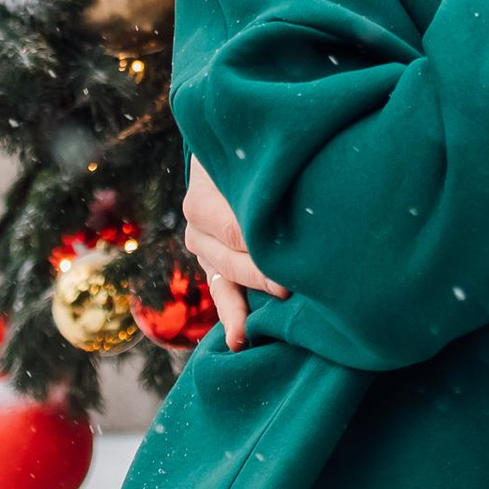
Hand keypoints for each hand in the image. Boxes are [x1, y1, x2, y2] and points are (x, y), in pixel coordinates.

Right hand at [183, 156, 286, 352]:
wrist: (231, 151)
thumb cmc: (249, 148)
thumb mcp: (247, 152)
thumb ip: (260, 163)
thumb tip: (290, 163)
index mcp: (202, 199)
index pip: (233, 228)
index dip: (260, 243)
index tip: (288, 257)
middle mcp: (198, 227)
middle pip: (232, 257)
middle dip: (261, 274)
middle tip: (289, 288)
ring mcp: (204, 250)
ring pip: (225, 281)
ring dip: (243, 306)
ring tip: (251, 332)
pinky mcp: (215, 266)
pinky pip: (222, 294)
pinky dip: (231, 317)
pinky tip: (238, 340)